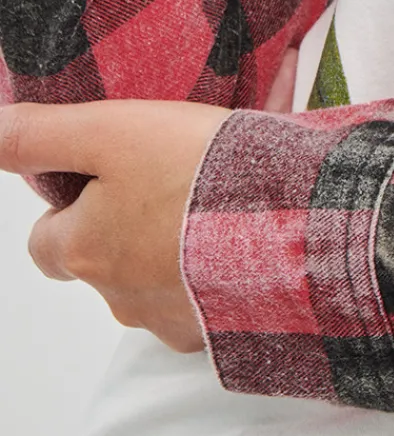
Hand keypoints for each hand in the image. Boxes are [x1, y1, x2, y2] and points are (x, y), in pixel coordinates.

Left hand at [0, 100, 230, 352]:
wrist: (291, 220)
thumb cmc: (198, 174)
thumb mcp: (110, 130)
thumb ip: (41, 134)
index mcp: (84, 248)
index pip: (46, 238)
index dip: (71, 201)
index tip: (111, 169)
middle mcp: (118, 295)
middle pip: (102, 258)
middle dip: (128, 221)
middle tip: (170, 172)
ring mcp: (171, 315)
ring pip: (155, 274)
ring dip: (175, 240)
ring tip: (217, 191)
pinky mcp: (221, 324)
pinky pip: (205, 289)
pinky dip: (217, 261)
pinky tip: (246, 221)